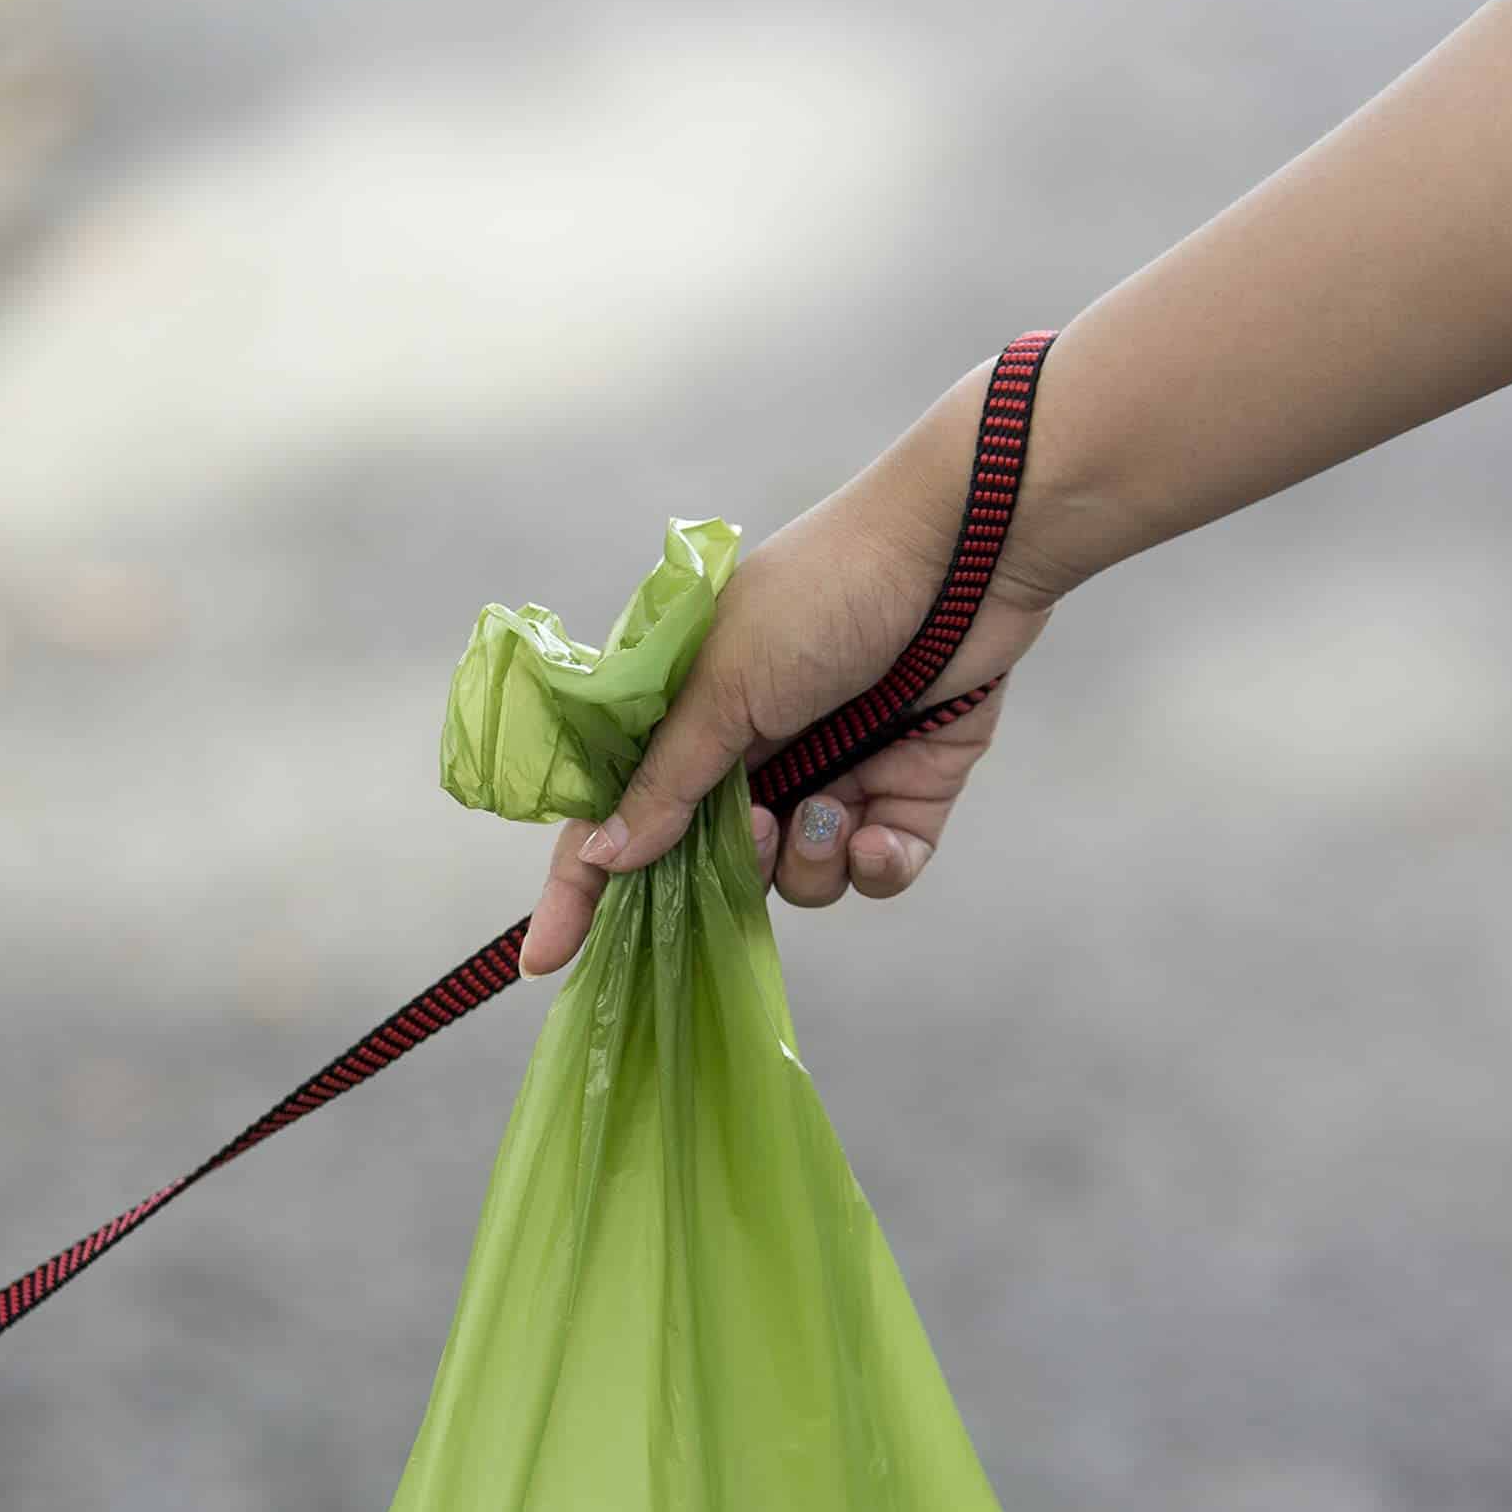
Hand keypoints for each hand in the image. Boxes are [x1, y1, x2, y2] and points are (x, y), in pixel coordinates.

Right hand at [517, 375, 1073, 976]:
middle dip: (731, 872)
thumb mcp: (726, 686)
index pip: (618, 816)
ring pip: (798, 880)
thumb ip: (666, 782)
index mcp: (693, 716)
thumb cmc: (825, 595)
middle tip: (760, 830)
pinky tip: (883, 830)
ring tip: (834, 804)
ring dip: (812, 860)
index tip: (544, 959)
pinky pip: (875, 873)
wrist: (966, 552)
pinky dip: (877, 864)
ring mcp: (831, 777)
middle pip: (711, 865)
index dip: (580, 890)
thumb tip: (601, 856)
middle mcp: (756, 754)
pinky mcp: (905, 794)